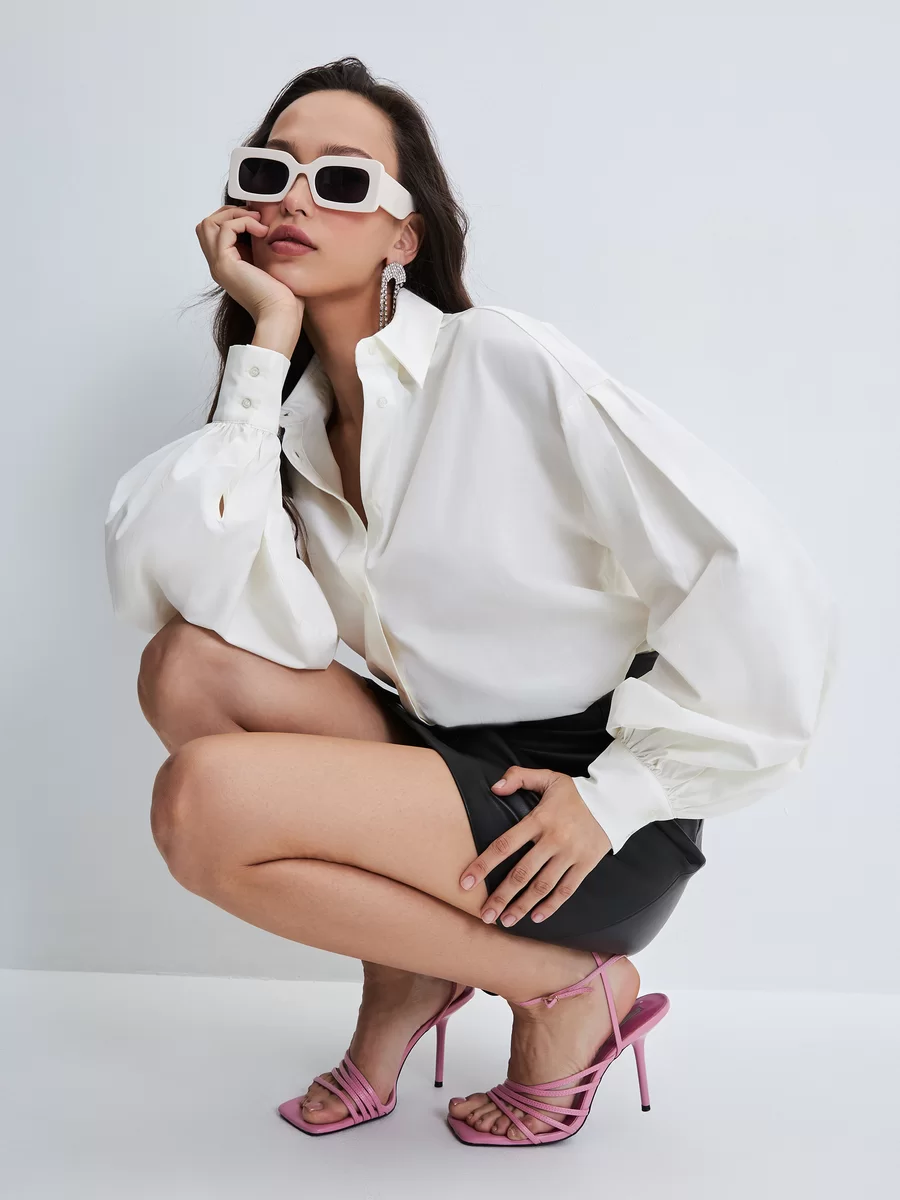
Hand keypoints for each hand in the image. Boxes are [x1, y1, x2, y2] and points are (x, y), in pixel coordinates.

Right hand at [195, 204, 304, 329]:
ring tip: (258, 222)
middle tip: (255, 216)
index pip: (215, 233)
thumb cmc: (282, 297)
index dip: (233, 219)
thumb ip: (259, 247)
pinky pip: (225, 229)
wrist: (281, 314)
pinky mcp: (225, 264)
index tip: (257, 220)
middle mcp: (218, 266)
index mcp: (227, 267)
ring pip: (209, 224)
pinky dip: (244, 222)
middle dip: (229, 213)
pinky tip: (262, 231)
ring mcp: (219, 265)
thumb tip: (264, 225)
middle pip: (206, 225)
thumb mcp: (268, 264)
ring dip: (235, 215)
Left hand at [459, 767, 612, 926]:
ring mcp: (570, 854)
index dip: (484, 865)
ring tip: (505, 921)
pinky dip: (552, 906)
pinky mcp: (586, 865)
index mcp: (539, 819)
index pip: (504, 845)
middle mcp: (553, 839)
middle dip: (500, 896)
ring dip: (522, 906)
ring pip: (542, 886)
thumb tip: (494, 787)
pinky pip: (567, 890)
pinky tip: (537, 917)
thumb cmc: (576, 792)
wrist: (615, 801)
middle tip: (485, 914)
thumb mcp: (548, 777)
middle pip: (521, 873)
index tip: (466, 882)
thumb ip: (519, 777)